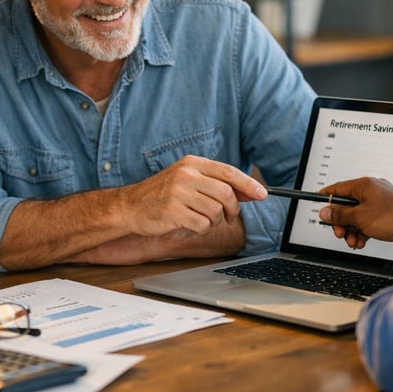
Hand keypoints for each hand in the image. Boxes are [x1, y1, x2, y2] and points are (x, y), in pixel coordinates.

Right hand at [120, 155, 266, 236]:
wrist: (130, 206)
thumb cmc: (162, 194)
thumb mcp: (188, 180)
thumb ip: (216, 183)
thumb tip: (249, 192)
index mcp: (192, 163)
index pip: (229, 172)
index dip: (249, 184)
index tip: (262, 194)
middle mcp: (186, 175)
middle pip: (226, 193)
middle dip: (232, 209)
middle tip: (228, 216)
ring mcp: (178, 192)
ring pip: (216, 211)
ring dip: (215, 220)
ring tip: (202, 218)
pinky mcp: (173, 211)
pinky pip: (202, 224)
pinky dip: (201, 228)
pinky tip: (189, 224)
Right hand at [317, 177, 392, 252]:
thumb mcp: (360, 217)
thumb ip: (340, 215)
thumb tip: (326, 212)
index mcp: (364, 185)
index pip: (338, 188)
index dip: (327, 197)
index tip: (317, 202)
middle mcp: (371, 191)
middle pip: (346, 206)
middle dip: (341, 222)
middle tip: (339, 233)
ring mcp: (379, 203)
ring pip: (356, 216)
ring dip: (351, 230)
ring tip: (353, 241)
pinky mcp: (385, 215)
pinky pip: (367, 222)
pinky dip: (362, 232)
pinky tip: (362, 241)